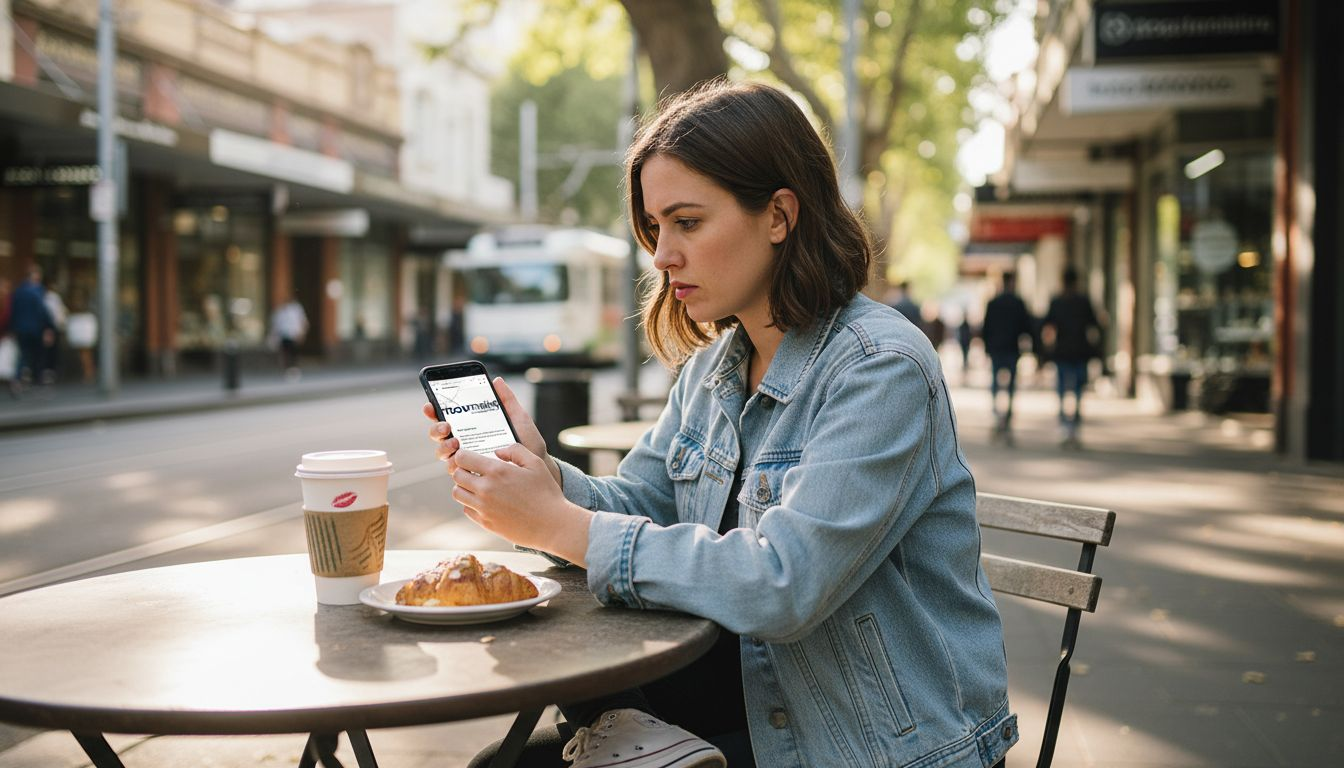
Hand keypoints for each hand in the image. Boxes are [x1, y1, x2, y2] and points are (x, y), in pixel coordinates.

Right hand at [422, 377, 560, 484]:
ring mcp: (467, 458)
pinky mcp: (471, 473)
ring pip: (442, 452)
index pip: (449, 416)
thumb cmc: (527, 442)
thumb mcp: (518, 418)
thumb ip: (507, 400)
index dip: (435, 409)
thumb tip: (497, 381)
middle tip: (446, 426)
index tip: (431, 405)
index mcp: (473, 425)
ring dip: (443, 446)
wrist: (537, 466)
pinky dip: (453, 464)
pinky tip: (459, 461)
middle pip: (439, 434)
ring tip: (455, 443)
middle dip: (436, 429)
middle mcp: (466, 441)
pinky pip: (454, 470)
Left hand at [451, 444, 591, 565]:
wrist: (552, 526)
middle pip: (456, 475)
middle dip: (463, 470)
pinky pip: (467, 510)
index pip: (463, 458)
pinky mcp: (486, 522)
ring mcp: (484, 508)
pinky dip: (471, 504)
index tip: (470, 457)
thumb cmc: (546, 493)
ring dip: (464, 487)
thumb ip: (515, 451)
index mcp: (497, 471)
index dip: (464, 455)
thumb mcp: (536, 463)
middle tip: (474, 471)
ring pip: (458, 493)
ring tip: (477, 486)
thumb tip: (497, 452)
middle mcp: (486, 489)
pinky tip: (485, 501)